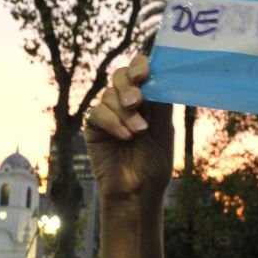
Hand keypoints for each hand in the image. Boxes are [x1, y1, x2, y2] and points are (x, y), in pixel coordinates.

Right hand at [84, 55, 173, 201]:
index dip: (140, 66)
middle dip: (129, 87)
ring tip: (137, 133)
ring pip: (109, 94)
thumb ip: (160, 101)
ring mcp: (109, 113)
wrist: (137, 190)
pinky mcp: (94, 126)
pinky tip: (123, 137)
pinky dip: (112, 122)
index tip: (143, 74)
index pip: (140, 70)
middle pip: (121, 75)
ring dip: (125, 113)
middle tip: (136, 102)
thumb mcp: (164, 129)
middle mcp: (126, 102)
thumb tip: (157, 75)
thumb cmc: (154, 163)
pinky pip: (97, 112)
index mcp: (147, 99)